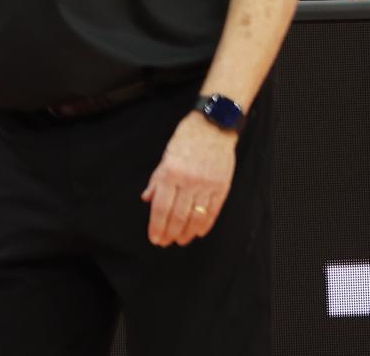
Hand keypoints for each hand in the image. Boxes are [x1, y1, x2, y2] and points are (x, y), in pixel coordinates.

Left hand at [141, 112, 236, 245]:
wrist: (213, 127)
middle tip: (164, 242)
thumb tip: (148, 199)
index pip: (161, 207)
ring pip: (195, 217)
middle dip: (169, 232)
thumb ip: (157, 179)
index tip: (154, 237)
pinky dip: (205, 224)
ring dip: (186, 232)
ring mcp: (207, 185)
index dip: (157, 225)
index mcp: (171, 173)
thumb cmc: (186, 139)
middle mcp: (189, 181)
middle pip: (177, 215)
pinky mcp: (222, 186)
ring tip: (180, 240)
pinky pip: (213, 211)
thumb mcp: (166, 156)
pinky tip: (198, 232)